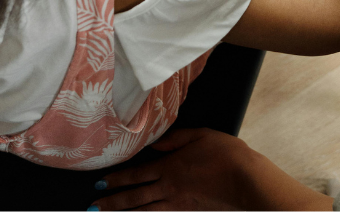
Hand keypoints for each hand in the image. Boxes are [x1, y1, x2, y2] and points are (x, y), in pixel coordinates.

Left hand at [90, 129, 249, 210]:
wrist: (245, 181)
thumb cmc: (226, 154)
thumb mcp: (200, 135)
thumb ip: (176, 139)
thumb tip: (157, 143)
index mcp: (171, 166)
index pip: (137, 173)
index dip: (118, 178)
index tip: (102, 183)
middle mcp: (169, 188)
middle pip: (135, 196)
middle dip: (113, 201)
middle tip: (94, 206)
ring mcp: (178, 204)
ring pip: (144, 211)